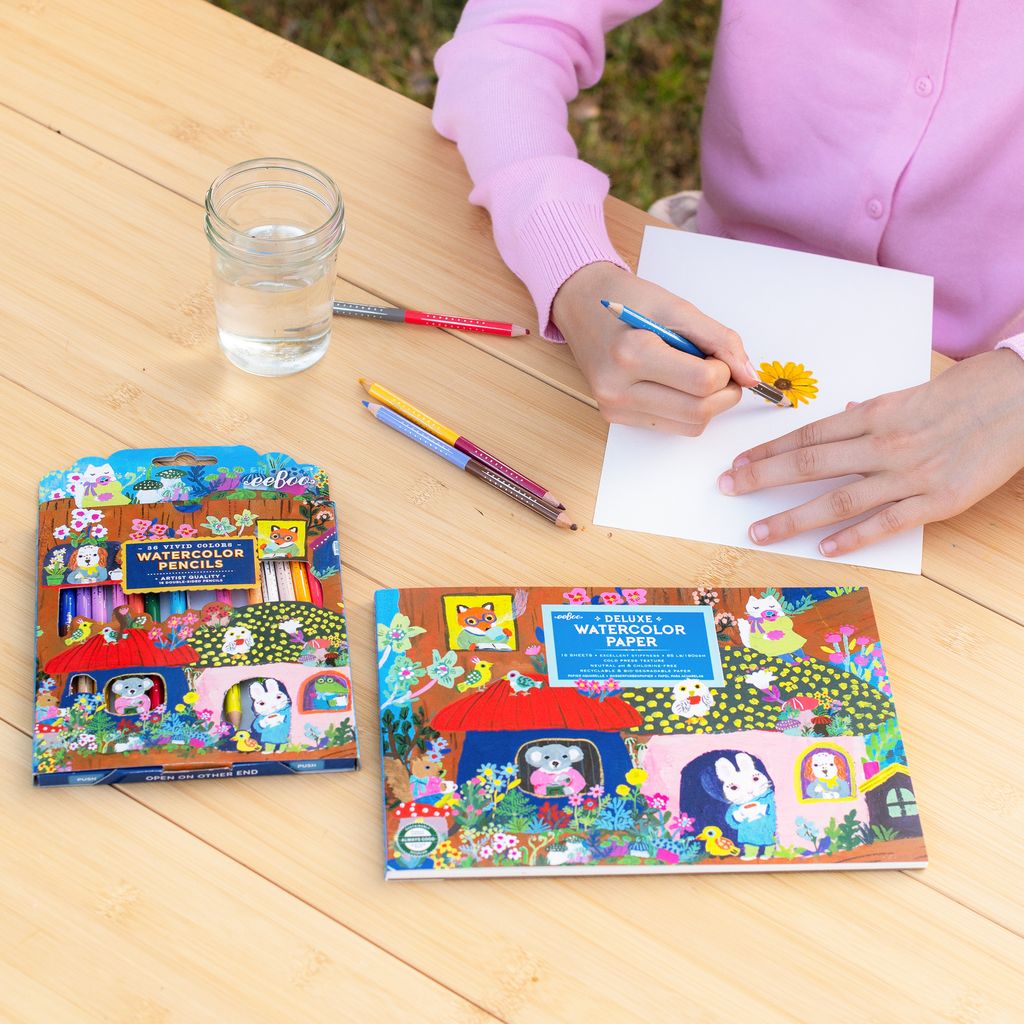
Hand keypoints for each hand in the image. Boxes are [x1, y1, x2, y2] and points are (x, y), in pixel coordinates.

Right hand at [552, 261, 759, 433]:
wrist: (581, 305)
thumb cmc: (629, 300)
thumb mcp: (678, 308)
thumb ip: (719, 340)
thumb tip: (750, 376)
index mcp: (632, 353)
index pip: (703, 381)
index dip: (726, 369)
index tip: (721, 353)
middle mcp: (618, 387)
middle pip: (699, 411)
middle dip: (724, 392)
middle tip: (720, 369)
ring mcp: (614, 407)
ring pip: (690, 426)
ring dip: (707, 404)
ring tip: (695, 374)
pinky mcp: (615, 417)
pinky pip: (671, 426)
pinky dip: (686, 408)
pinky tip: (675, 384)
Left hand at [718, 349, 1023, 555]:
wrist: (1022, 398)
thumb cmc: (968, 392)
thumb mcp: (912, 393)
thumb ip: (874, 410)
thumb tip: (846, 414)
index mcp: (874, 415)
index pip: (807, 436)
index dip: (767, 451)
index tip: (738, 463)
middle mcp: (882, 444)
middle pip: (807, 465)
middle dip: (760, 479)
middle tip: (726, 490)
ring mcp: (907, 474)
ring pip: (836, 500)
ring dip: (790, 518)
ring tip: (757, 531)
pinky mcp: (935, 501)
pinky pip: (884, 523)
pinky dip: (850, 537)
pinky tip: (822, 548)